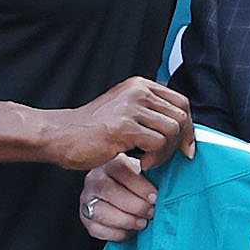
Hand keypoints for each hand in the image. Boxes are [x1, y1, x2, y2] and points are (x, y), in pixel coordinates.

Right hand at [41, 75, 190, 171]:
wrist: (60, 135)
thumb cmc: (91, 130)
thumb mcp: (123, 111)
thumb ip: (148, 112)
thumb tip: (181, 129)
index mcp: (139, 85)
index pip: (181, 101)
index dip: (189, 126)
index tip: (186, 146)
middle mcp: (137, 91)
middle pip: (181, 116)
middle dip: (180, 142)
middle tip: (169, 158)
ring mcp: (131, 107)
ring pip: (172, 130)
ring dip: (167, 152)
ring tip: (150, 161)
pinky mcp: (124, 126)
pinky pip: (158, 143)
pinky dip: (155, 158)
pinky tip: (141, 164)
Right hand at [80, 152, 159, 241]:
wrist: (121, 192)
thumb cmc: (137, 183)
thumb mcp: (145, 173)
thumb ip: (153, 176)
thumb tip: (167, 190)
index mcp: (111, 163)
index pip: (122, 171)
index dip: (140, 186)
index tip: (155, 198)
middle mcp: (94, 179)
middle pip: (110, 192)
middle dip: (135, 206)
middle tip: (151, 213)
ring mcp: (86, 199)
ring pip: (101, 212)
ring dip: (125, 221)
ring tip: (142, 223)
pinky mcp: (84, 217)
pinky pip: (98, 229)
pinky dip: (117, 233)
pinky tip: (130, 231)